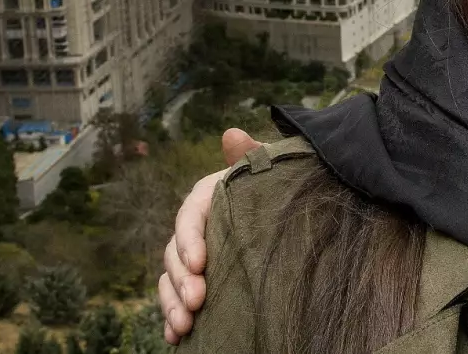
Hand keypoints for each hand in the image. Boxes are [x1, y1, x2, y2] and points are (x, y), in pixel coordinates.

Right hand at [159, 128, 266, 342]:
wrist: (296, 213)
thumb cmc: (280, 187)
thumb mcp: (272, 170)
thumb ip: (252, 155)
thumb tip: (232, 134)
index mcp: (209, 199)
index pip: (190, 216)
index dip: (189, 239)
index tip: (201, 263)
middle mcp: (198, 230)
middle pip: (175, 254)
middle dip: (180, 280)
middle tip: (197, 302)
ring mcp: (197, 260)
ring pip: (171, 281)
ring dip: (172, 304)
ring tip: (184, 326)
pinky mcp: (202, 285)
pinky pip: (178, 302)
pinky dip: (172, 320)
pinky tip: (175, 338)